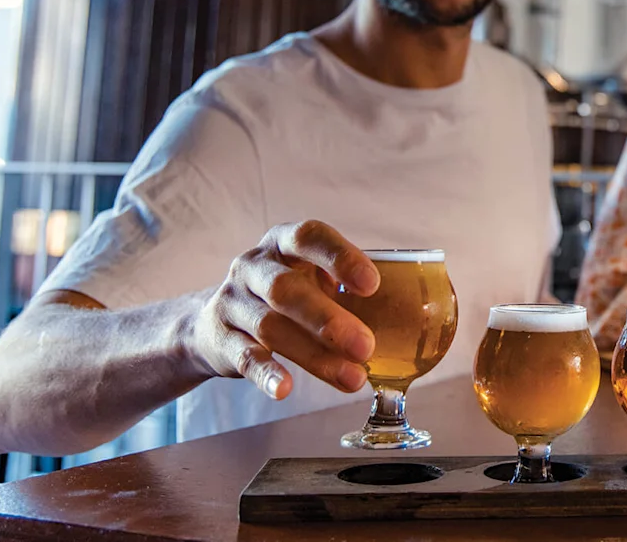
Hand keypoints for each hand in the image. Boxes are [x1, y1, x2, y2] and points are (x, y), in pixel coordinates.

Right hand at [188, 220, 378, 399]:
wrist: (215, 322)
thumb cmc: (286, 296)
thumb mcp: (311, 279)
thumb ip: (348, 291)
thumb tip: (412, 317)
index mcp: (283, 243)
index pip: (309, 237)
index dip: (340, 257)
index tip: (372, 284)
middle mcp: (254, 266)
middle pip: (287, 289)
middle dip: (329, 320)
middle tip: (366, 346)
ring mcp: (233, 301)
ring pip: (270, 326)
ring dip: (314, 355)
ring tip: (352, 377)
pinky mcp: (220, 338)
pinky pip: (244, 356)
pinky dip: (266, 373)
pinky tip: (285, 389)